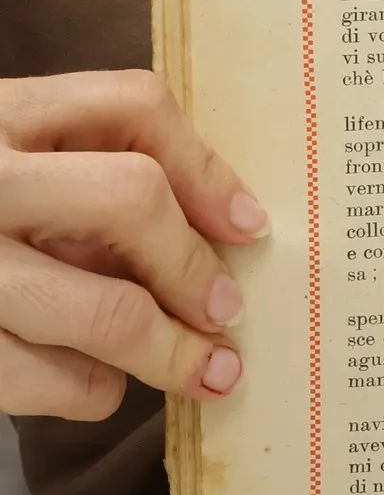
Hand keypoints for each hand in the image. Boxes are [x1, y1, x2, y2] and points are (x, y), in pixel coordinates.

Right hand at [1, 70, 265, 418]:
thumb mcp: (12, 161)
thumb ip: (88, 173)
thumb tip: (222, 234)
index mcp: (0, 112)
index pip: (131, 104)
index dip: (205, 166)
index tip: (248, 225)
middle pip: (129, 197)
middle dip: (192, 266)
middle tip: (225, 313)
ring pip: (100, 308)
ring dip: (167, 351)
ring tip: (204, 371)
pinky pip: (39, 377)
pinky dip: (89, 391)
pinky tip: (102, 386)